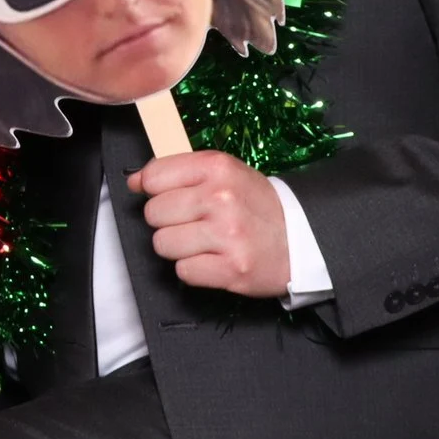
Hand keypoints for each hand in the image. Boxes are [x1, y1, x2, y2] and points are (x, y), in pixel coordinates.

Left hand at [125, 151, 290, 297]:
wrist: (303, 238)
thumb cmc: (257, 206)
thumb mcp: (224, 174)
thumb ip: (179, 172)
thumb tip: (135, 181)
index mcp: (217, 167)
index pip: (154, 177)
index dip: (156, 190)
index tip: (168, 196)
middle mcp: (221, 198)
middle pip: (154, 213)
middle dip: (168, 221)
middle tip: (195, 222)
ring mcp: (227, 234)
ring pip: (163, 244)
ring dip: (179, 247)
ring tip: (205, 242)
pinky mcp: (231, 268)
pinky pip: (183, 271)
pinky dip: (194, 269)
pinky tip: (214, 259)